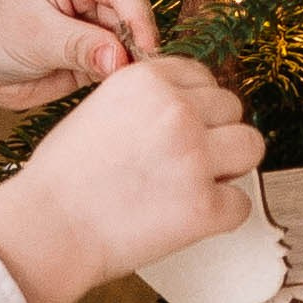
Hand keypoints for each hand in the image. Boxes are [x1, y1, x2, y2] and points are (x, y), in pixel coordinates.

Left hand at [0, 0, 157, 139]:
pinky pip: (120, 61)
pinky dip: (117, 76)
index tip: (146, 54)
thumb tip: (121, 59)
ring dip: (127, 64)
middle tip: (132, 78)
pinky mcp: (95, 43)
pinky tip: (108, 88)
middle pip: (133, 12)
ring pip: (131, 40)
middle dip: (135, 46)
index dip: (139, 20)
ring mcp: (95, 13)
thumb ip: (81, 46)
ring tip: (117, 85)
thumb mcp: (35, 35)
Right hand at [0, 58, 262, 302]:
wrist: (50, 225)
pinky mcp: (204, 206)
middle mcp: (177, 110)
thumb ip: (145, 100)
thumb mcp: (100, 107)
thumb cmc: (64, 175)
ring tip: (200, 184)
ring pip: (251, 146)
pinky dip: (221, 215)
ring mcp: (195, 157)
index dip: (197, 105)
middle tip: (189, 161)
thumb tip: (184, 107)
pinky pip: (241, 204)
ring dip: (231, 166)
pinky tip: (192, 219)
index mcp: (148, 79)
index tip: (186, 126)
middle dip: (216, 133)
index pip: (202, 77)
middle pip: (233, 108)